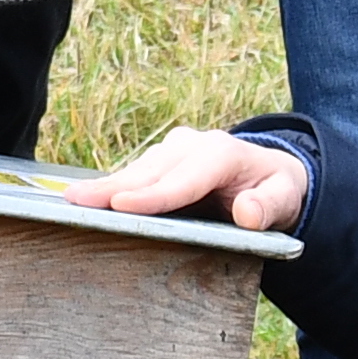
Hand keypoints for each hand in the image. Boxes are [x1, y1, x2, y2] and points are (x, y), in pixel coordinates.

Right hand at [66, 125, 305, 234]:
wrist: (269, 174)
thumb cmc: (275, 190)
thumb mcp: (286, 199)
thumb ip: (269, 207)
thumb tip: (249, 214)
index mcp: (222, 153)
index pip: (184, 179)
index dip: (153, 194)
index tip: (121, 204)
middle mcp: (193, 145)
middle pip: (150, 171)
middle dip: (113, 187)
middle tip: (76, 201)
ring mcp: (174, 149)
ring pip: (137, 170)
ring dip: (105, 186)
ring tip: (71, 201)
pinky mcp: (161, 160)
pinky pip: (135, 175)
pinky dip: (111, 187)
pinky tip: (85, 199)